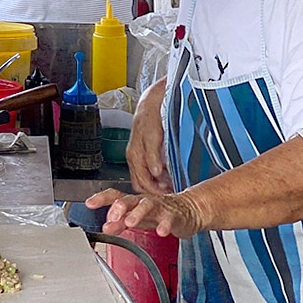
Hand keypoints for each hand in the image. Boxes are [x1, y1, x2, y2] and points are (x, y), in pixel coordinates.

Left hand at [85, 188, 203, 238]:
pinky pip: (169, 219)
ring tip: (130, 223)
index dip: (101, 198)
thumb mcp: (135, 219)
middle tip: (111, 217)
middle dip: (119, 207)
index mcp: (132, 201)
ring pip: (147, 206)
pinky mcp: (173, 216)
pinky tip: (161, 231)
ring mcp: (159, 207)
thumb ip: (119, 223)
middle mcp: (143, 201)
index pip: (114, 196)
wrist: (186, 211)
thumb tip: (104, 228)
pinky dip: (164, 225)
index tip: (89, 203)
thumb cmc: (157, 213)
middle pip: (129, 199)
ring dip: (137, 213)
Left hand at [126, 79, 172, 195]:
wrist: (156, 98)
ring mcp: (139, 140)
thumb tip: (167, 184)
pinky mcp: (147, 129)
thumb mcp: (155, 148)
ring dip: (152, 181)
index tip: (161, 204)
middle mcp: (134, 151)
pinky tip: (160, 170)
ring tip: (165, 190)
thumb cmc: (156, 124)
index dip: (149, 195)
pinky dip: (153, 161)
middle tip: (165, 200)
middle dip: (151, 193)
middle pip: (138, 179)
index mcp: (135, 157)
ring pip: (141, 166)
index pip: (138, 184)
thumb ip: (158, 166)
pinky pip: (149, 148)